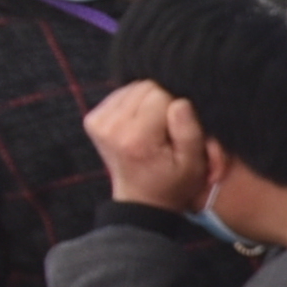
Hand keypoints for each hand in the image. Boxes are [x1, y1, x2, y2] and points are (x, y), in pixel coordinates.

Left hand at [80, 77, 214, 215]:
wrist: (141, 198)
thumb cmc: (173, 181)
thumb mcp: (194, 163)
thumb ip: (189, 131)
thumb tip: (179, 102)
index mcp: (137, 139)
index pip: (160, 96)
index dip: (175, 110)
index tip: (175, 132)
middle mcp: (112, 128)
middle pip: (144, 87)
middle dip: (160, 104)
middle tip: (164, 130)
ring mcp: (98, 123)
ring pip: (132, 88)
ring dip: (146, 104)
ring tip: (151, 128)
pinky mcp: (92, 120)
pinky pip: (120, 95)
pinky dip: (132, 105)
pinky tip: (137, 125)